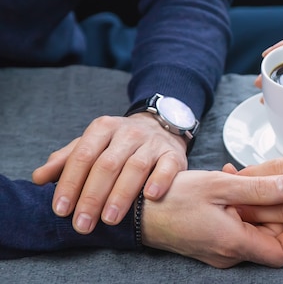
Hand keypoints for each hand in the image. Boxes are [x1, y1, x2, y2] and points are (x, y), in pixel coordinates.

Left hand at [32, 113, 187, 233]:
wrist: (161, 128)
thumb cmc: (119, 144)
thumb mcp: (92, 145)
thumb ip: (67, 161)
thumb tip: (38, 178)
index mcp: (103, 129)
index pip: (83, 156)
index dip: (71, 183)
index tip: (61, 210)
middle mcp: (128, 133)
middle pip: (107, 164)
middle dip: (92, 196)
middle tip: (82, 224)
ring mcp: (153, 143)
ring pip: (135, 167)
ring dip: (121, 195)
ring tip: (109, 220)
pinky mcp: (174, 154)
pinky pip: (167, 167)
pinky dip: (159, 181)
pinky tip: (150, 197)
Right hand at [141, 170, 282, 267]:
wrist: (135, 210)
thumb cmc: (172, 197)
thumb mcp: (220, 185)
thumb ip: (260, 188)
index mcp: (234, 243)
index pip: (282, 252)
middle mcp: (229, 253)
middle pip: (270, 239)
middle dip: (278, 211)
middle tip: (274, 181)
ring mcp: (220, 250)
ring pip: (255, 230)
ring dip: (258, 204)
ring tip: (246, 177)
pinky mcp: (212, 242)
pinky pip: (238, 227)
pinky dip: (243, 207)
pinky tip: (232, 182)